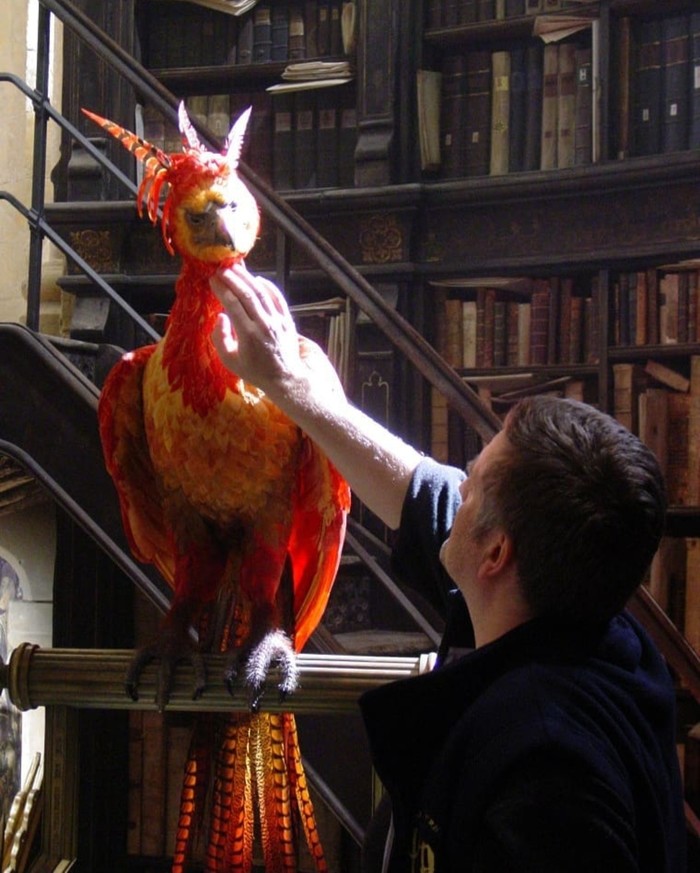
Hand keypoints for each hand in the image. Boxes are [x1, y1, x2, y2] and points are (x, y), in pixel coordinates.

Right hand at [210, 262, 303, 393]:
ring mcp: (278, 321)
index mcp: (248, 335)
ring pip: (262, 293)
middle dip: (233, 279)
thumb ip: (220, 339)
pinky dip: (268, 286)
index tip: (212, 279)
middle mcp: (264, 324)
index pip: (233, 304)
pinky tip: (257, 279)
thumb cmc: (255, 370)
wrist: (285, 378)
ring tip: (236, 268)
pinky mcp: (288, 320)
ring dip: (248, 278)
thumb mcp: (230, 361)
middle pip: (247, 294)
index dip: (221, 289)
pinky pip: (277, 298)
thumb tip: (220, 317)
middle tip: (221, 269)